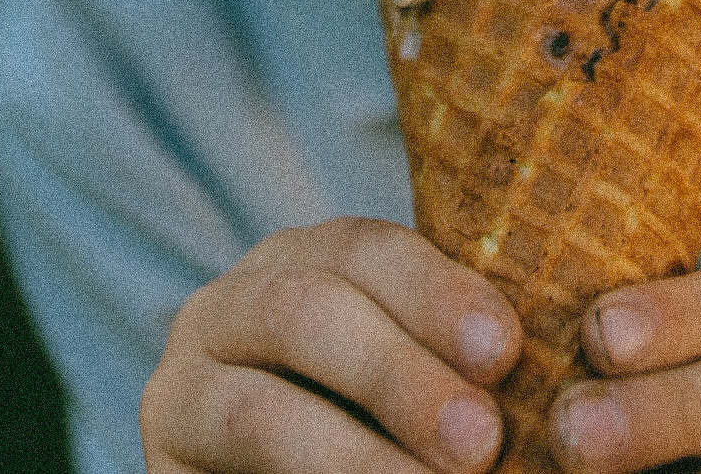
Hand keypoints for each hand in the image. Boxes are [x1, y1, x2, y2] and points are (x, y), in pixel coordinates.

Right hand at [140, 217, 520, 472]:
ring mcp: (184, 383)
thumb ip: (459, 368)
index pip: (367, 249)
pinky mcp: (162, 462)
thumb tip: (538, 374)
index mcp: (306, 262)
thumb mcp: (415, 384)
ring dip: (354, 458)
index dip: (436, 291)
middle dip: (399, 374)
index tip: (505, 348)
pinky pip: (228, 471)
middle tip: (481, 440)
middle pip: (308, 311)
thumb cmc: (390, 432)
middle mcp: (234, 304)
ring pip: (257, 409)